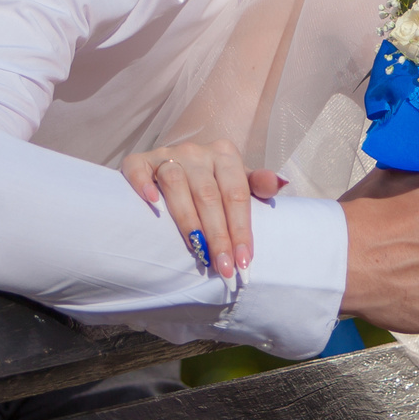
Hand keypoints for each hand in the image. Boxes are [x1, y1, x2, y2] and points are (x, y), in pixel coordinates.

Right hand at [121, 139, 282, 280]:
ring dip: (188, 221)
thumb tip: (280, 183)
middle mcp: (196, 152)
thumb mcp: (238, 180)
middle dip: (218, 235)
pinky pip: (138, 169)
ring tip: (198, 251)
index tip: (244, 262)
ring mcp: (166, 154)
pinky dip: (143, 185)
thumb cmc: (212, 181)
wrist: (174, 165)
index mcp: (225, 155)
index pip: (236, 195)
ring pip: (176, 184)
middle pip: (209, 196)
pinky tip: (153, 206)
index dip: (241, 230)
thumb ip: (257, 184)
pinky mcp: (140, 160)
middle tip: (223, 268)